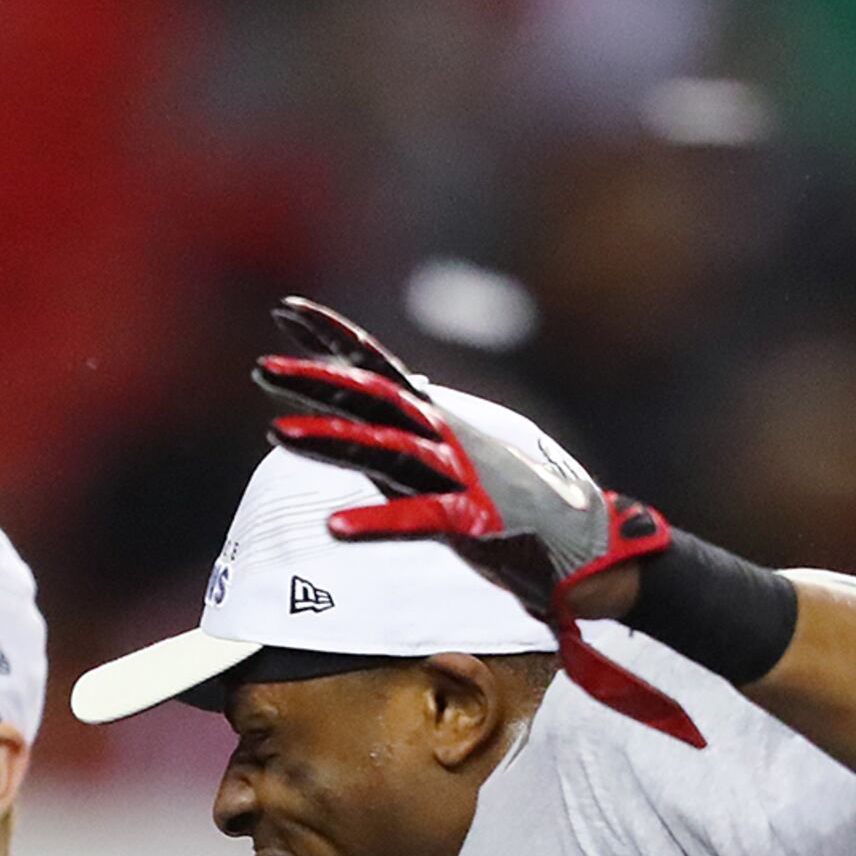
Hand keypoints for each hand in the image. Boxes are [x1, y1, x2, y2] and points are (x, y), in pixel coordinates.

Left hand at [252, 298, 703, 747]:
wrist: (593, 545)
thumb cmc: (532, 500)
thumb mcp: (474, 447)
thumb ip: (430, 425)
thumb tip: (401, 394)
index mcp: (441, 416)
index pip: (378, 362)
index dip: (331, 334)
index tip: (284, 309)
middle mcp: (446, 435)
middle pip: (372, 396)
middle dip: (314, 379)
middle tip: (261, 368)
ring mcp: (461, 475)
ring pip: (385, 449)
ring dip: (330, 439)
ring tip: (276, 434)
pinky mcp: (476, 520)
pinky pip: (419, 518)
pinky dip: (377, 521)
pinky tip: (334, 528)